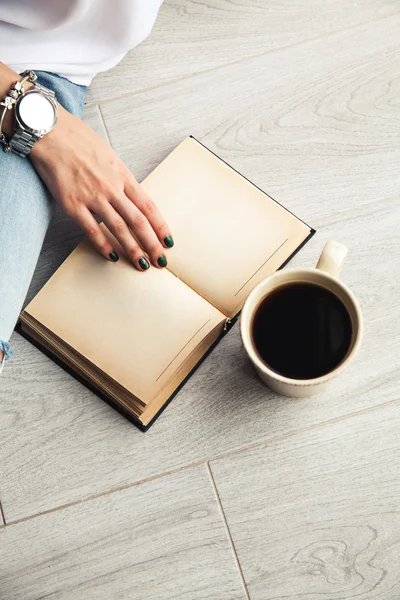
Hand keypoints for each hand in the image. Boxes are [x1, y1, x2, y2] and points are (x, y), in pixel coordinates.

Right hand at [30, 105, 172, 269]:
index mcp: (123, 176)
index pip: (148, 206)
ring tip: (142, 264)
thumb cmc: (78, 140)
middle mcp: (112, 188)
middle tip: (161, 261)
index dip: (161, 226)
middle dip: (152, 244)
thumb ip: (120, 177)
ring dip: (133, 249)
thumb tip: (130, 195)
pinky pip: (92, 229)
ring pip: (119, 228)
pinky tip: (112, 256)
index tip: (168, 241)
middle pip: (138, 221)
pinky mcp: (73, 204)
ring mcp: (93, 197)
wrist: (50, 132)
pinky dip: (103, 245)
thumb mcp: (109, 156)